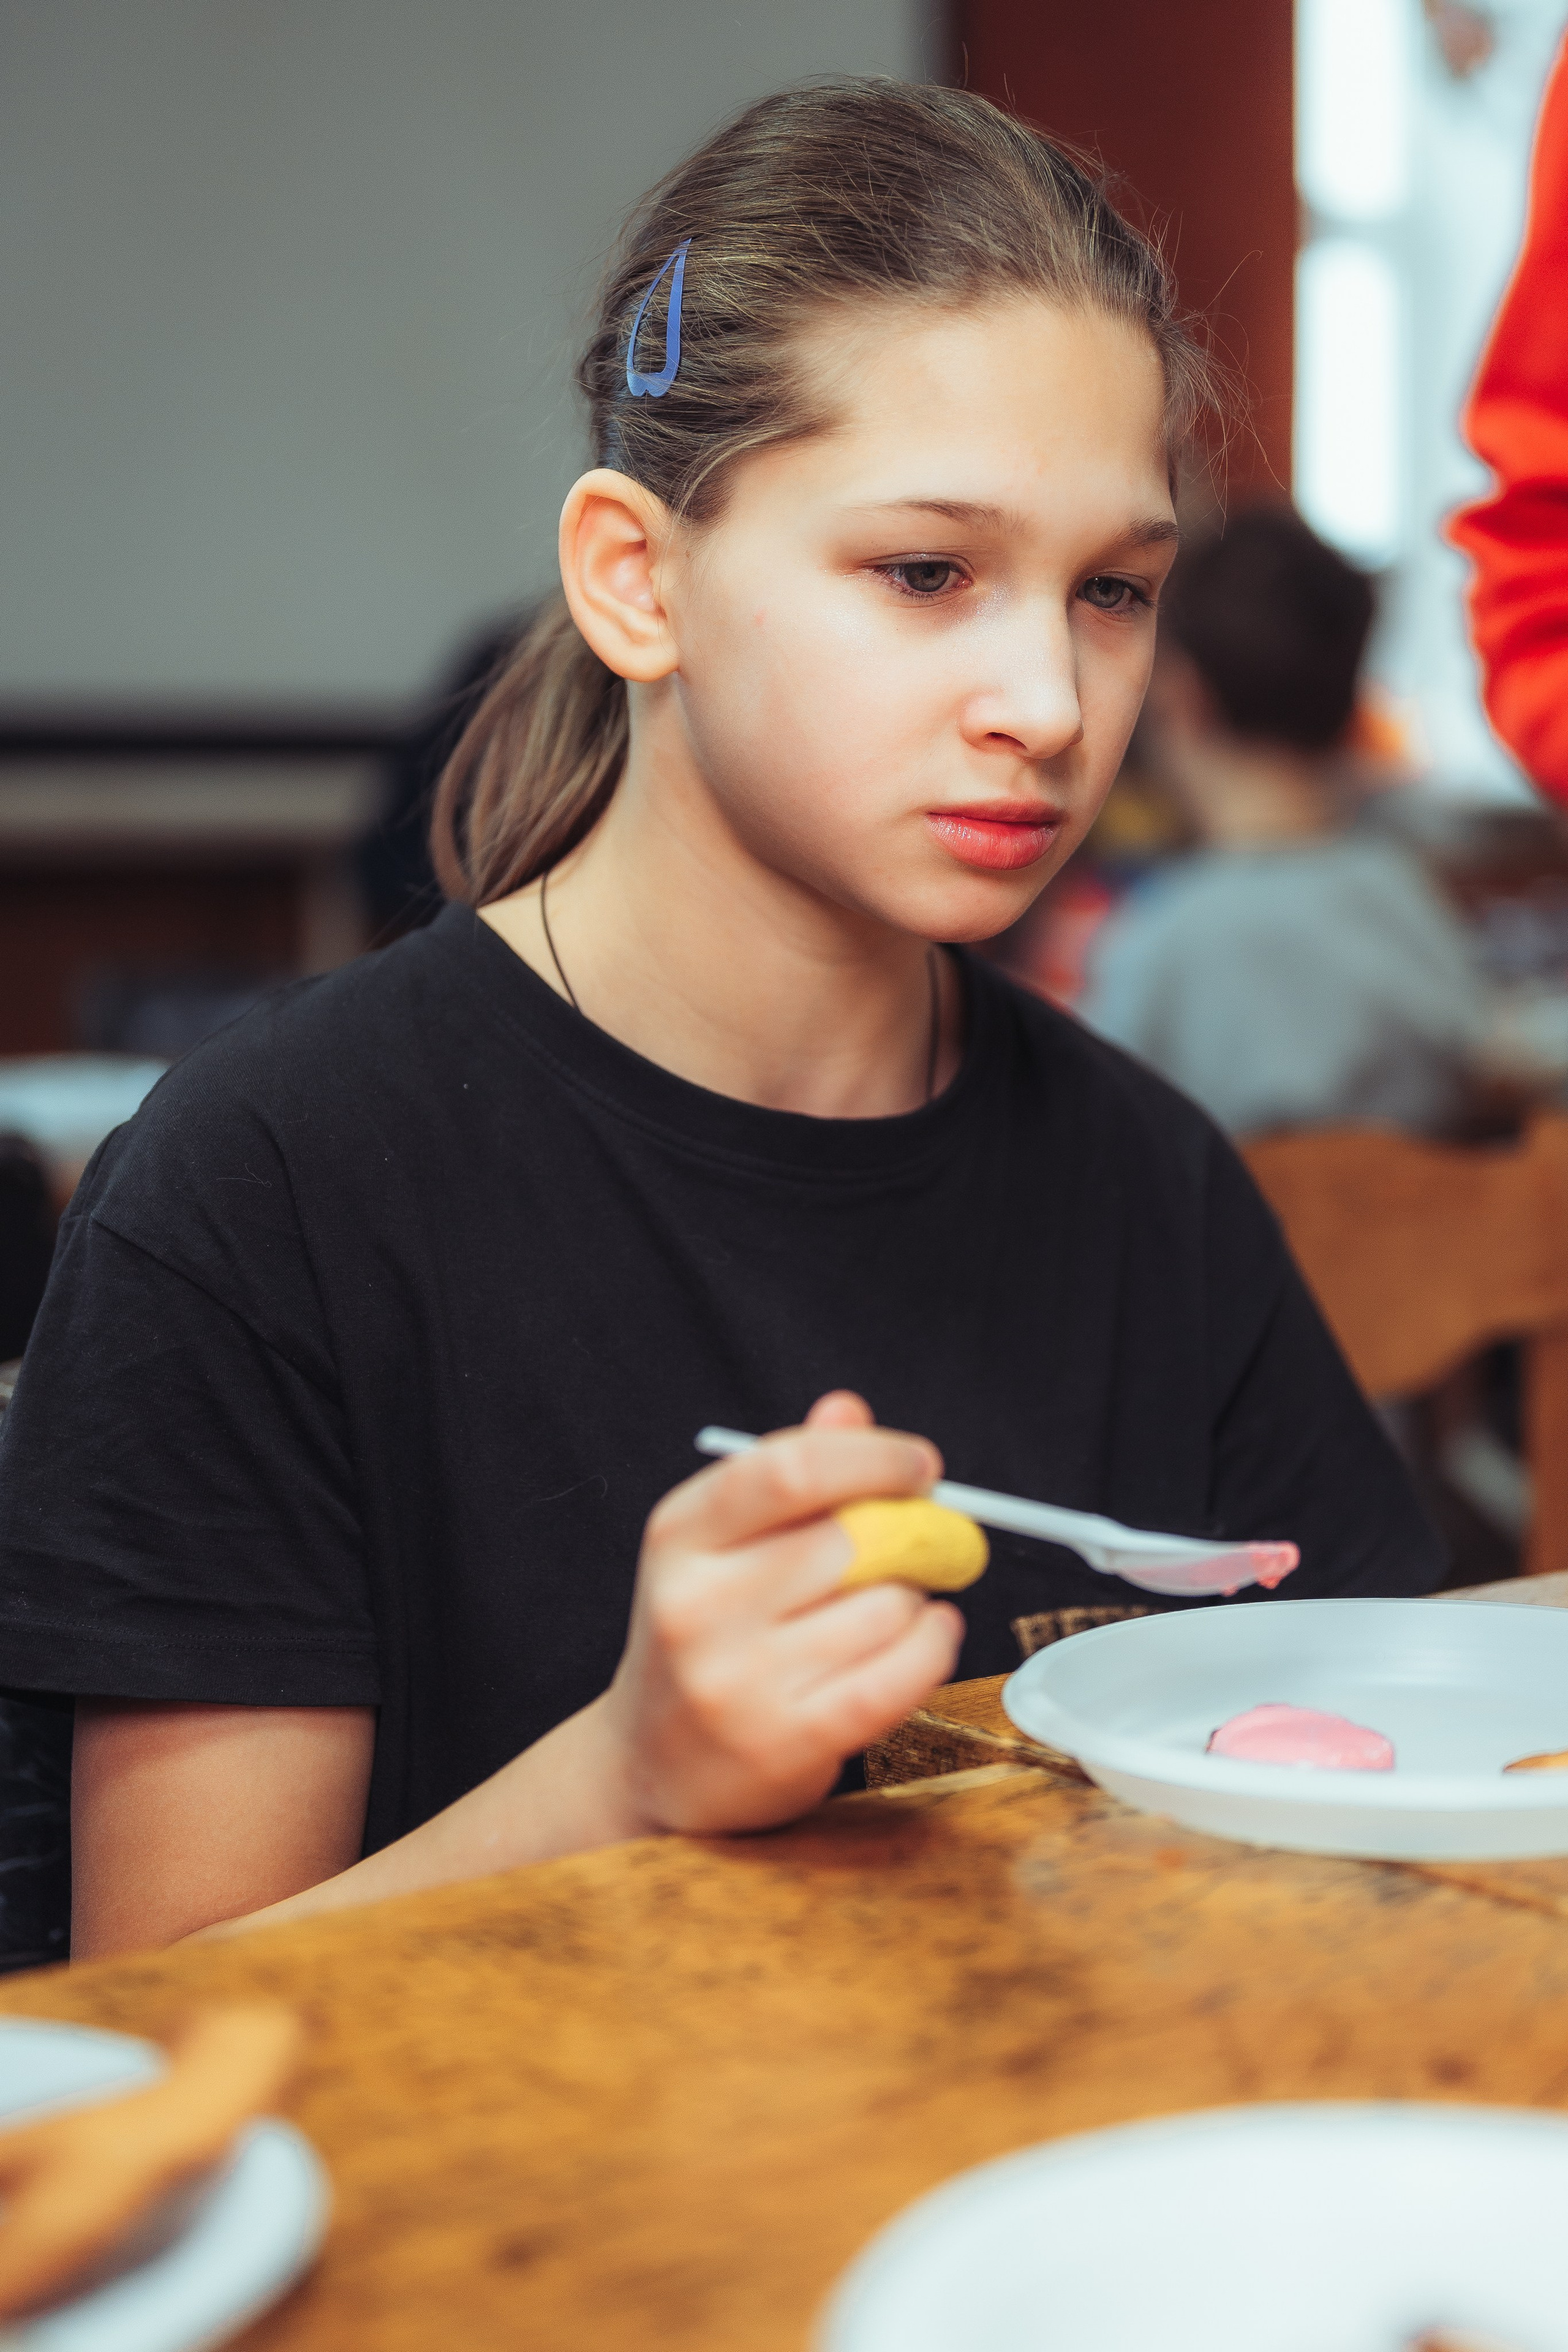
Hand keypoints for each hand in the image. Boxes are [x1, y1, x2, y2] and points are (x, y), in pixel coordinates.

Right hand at [600, 1391, 964, 1834]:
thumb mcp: (721, 1545)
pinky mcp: (783, 1743)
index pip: (790, 1469)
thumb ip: (786, 1474)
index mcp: (679, 1534)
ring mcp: (736, 1681)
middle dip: (909, 1535)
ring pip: (887, 1608)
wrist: (649, 1766)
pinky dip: (933, 1647)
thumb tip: (848, 1409)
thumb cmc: (706, 1635)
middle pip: (853, 1539)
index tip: (919, 1467)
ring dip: (915, 1600)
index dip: (873, 1458)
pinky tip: (931, 1634)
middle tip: (921, 1543)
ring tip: (891, 1606)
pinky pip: (896, 1677)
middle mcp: (697, 1605)